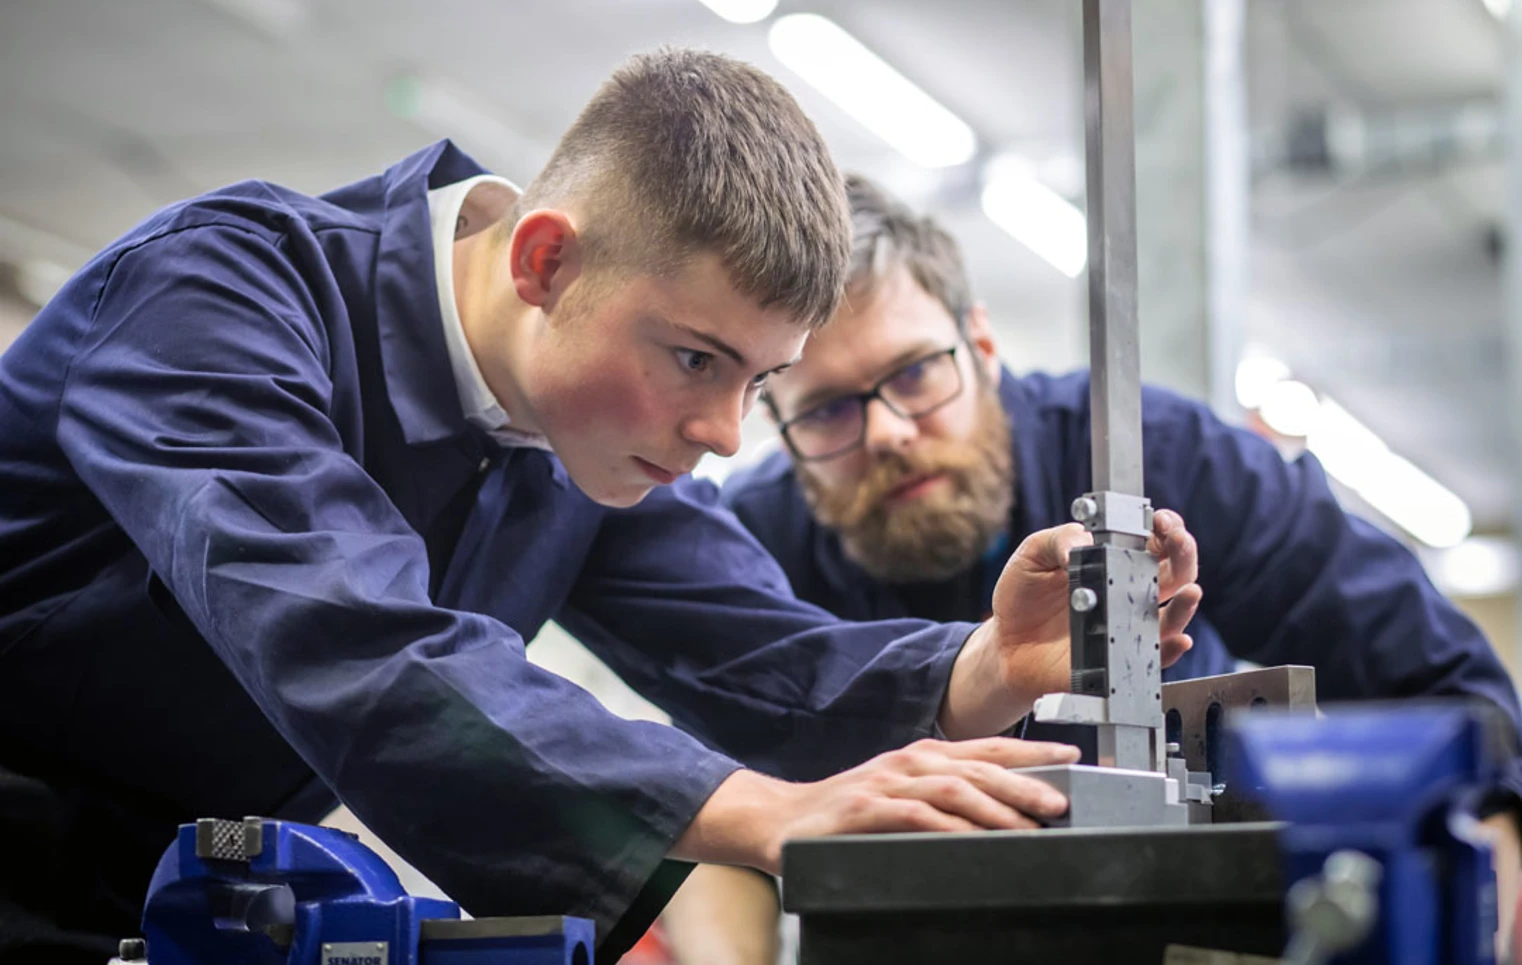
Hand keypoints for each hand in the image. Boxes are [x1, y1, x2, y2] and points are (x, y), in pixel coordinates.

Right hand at [671, 738, 1081, 872]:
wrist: (778, 821)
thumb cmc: (844, 816)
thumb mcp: (899, 800)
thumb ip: (940, 802)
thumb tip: (999, 816)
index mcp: (922, 757)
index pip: (987, 748)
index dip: (1031, 750)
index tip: (1072, 756)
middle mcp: (909, 762)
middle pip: (978, 765)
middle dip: (1026, 780)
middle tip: (1062, 801)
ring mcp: (886, 783)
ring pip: (954, 788)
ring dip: (997, 805)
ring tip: (1031, 823)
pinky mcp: (866, 809)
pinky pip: (917, 816)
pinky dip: (950, 828)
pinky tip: (974, 840)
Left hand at [938, 510, 1203, 739]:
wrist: (1004, 643)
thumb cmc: (1022, 597)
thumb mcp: (1033, 554)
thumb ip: (1059, 539)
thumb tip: (1086, 541)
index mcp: (1114, 561)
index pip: (1154, 541)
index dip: (1166, 527)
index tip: (1160, 521)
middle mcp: (1128, 592)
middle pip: (1176, 572)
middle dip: (1184, 553)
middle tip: (1176, 542)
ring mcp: (1127, 626)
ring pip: (1173, 616)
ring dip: (1186, 604)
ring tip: (1190, 592)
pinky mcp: (1119, 658)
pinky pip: (1154, 658)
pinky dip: (1170, 650)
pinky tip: (1176, 639)